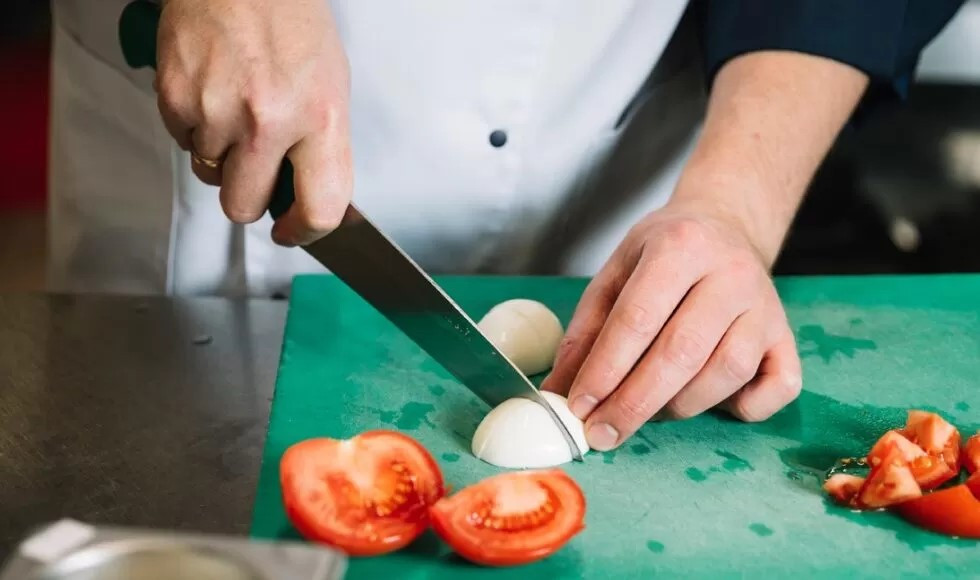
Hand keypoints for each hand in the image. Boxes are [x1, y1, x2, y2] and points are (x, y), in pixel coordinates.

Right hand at [156, 0, 351, 245]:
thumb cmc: (291, 23)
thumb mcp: (331, 87)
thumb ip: (322, 147)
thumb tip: (312, 198)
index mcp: (321, 118)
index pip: (321, 207)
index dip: (305, 232)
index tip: (292, 231)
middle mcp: (269, 120)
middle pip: (244, 207)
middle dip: (248, 198)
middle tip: (255, 172)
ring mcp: (218, 110)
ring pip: (210, 174)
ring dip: (221, 156)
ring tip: (235, 109)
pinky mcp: (176, 97)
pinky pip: (183, 141)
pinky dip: (195, 126)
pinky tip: (212, 91)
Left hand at [541, 200, 801, 450]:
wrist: (724, 226)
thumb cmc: (663, 253)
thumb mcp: (615, 273)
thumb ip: (586, 331)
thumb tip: (558, 392)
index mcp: (680, 245)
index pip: (638, 319)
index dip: (605, 370)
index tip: (579, 408)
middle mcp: (731, 272)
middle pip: (682, 352)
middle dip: (634, 403)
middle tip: (601, 433)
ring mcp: (766, 306)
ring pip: (726, 373)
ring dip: (679, 406)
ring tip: (646, 412)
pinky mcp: (787, 335)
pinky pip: (779, 386)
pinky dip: (748, 408)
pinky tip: (716, 405)